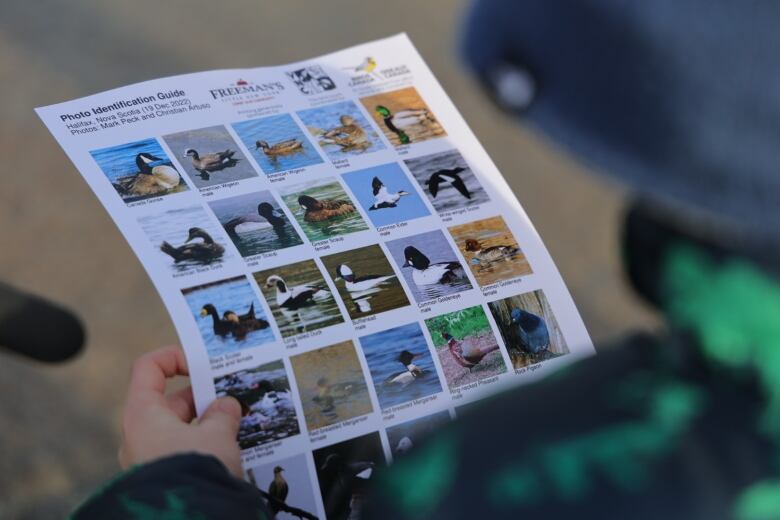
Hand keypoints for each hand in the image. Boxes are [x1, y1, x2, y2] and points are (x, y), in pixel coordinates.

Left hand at [118, 345, 242, 476]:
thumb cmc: (195, 471)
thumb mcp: (217, 435)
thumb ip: (223, 414)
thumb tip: (226, 406)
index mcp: (143, 414)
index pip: (149, 368)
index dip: (175, 357)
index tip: (205, 364)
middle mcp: (139, 435)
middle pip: (171, 401)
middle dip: (205, 397)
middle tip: (235, 399)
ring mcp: (148, 460)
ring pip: (180, 429)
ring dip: (208, 424)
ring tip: (238, 427)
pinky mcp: (161, 479)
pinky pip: (183, 453)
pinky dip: (204, 446)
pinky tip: (230, 452)